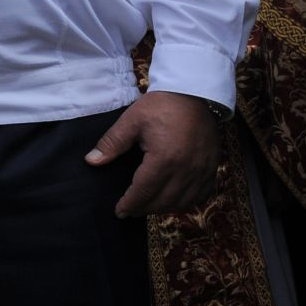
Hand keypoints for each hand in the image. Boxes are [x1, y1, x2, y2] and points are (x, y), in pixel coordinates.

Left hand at [86, 91, 221, 216]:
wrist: (193, 93)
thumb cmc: (160, 105)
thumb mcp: (131, 121)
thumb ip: (112, 143)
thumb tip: (91, 161)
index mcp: (164, 159)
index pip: (144, 191)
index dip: (130, 204)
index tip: (119, 212)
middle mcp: (186, 169)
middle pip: (163, 201)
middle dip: (144, 209)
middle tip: (130, 210)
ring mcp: (203, 170)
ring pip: (183, 202)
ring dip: (164, 208)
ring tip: (148, 206)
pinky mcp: (213, 167)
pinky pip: (202, 195)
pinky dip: (186, 202)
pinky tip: (174, 200)